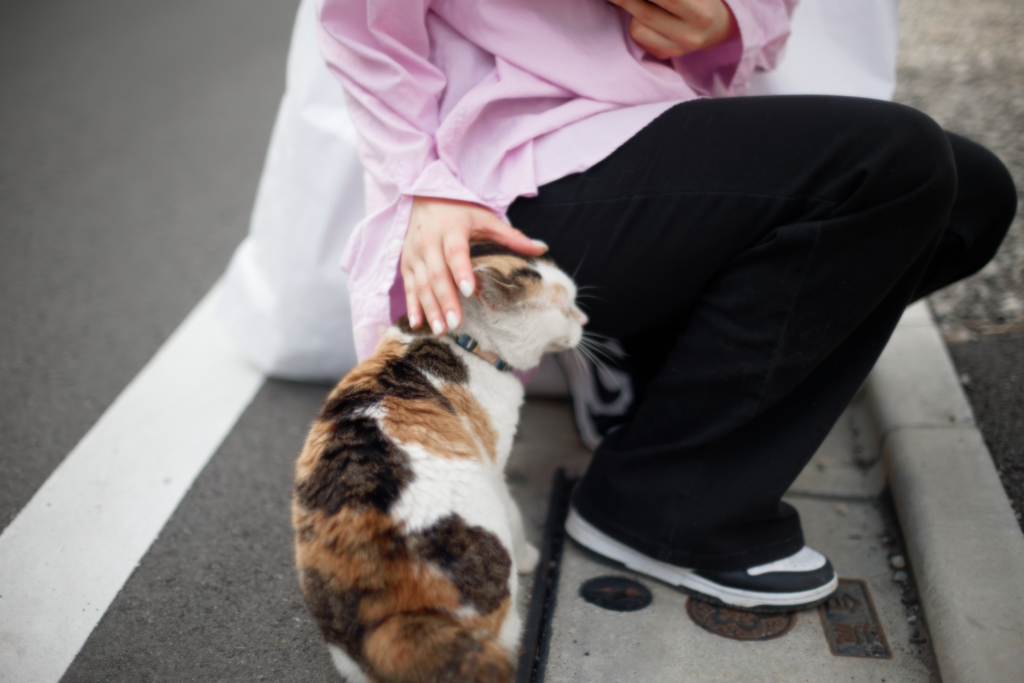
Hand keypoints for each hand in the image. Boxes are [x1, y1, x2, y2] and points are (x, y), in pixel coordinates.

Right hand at [401, 196, 546, 335]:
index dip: (461, 271)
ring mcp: (415, 253)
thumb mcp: (485, 218)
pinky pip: (408, 286)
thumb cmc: (460, 210)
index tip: (470, 291)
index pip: (455, 252)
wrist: (424, 196)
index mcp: (451, 229)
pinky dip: (412, 305)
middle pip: (437, 274)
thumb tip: (542, 248)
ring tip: (440, 330)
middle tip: (457, 323)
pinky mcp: (406, 262)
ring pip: (420, 284)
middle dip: (446, 300)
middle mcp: (429, 241)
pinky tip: (417, 323)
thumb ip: (511, 236)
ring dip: (430, 308)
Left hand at [609, 0, 737, 59]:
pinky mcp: (665, 56)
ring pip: (637, 28)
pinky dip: (636, 22)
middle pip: (645, 14)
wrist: (715, 26)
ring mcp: (677, 50)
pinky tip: (645, 15)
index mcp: (701, 14)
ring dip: (632, 10)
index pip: (668, 0)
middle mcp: (690, 36)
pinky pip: (638, 38)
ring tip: (642, 3)